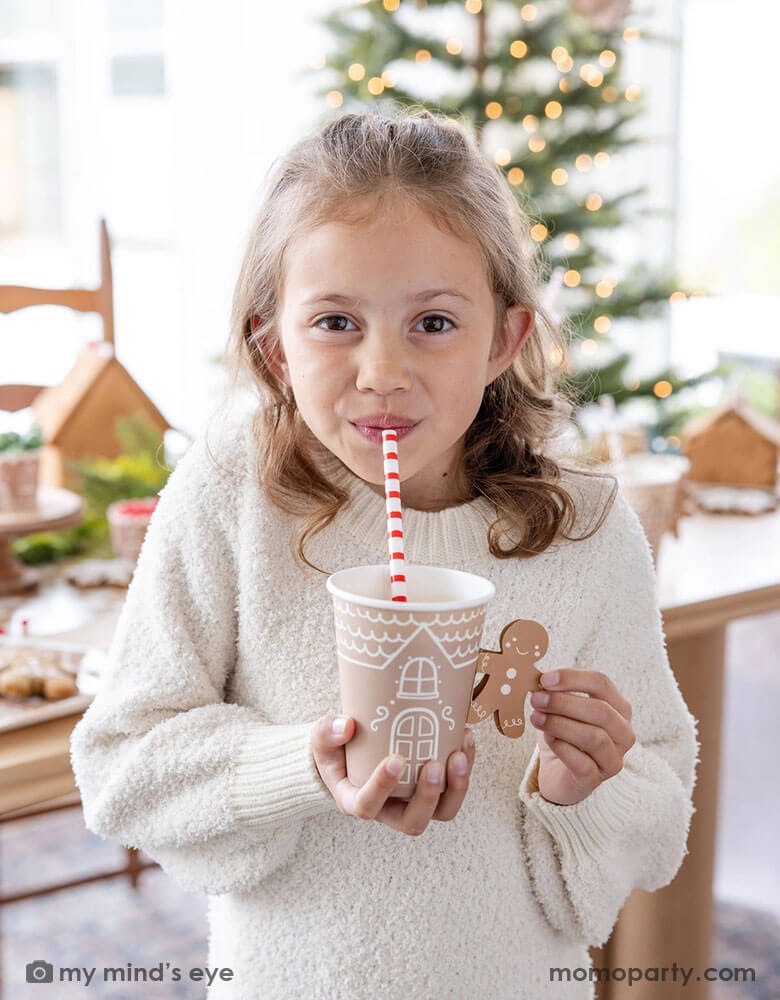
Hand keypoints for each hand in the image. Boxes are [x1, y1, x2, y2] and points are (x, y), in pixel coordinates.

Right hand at [311, 715, 475, 835]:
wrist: (351, 750)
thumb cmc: (335, 749)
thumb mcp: (321, 740)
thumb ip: (327, 732)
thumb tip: (347, 725)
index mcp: (355, 802)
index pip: (368, 806)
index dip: (382, 788)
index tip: (395, 760)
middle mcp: (387, 810)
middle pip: (413, 822)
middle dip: (427, 797)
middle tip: (433, 765)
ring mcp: (412, 802)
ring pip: (441, 811)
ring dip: (456, 788)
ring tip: (459, 755)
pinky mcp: (432, 789)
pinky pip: (454, 788)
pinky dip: (465, 766)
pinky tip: (466, 738)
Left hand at [529, 669, 634, 805]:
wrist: (558, 773)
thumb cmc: (563, 734)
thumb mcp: (560, 709)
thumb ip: (555, 692)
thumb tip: (540, 679)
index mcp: (618, 708)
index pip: (602, 683)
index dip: (572, 678)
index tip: (544, 679)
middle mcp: (623, 733)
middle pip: (601, 710)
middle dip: (564, 702)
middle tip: (536, 699)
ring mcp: (613, 759)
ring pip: (594, 737)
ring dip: (560, 724)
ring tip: (536, 718)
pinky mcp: (596, 779)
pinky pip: (583, 763)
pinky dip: (563, 748)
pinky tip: (549, 739)